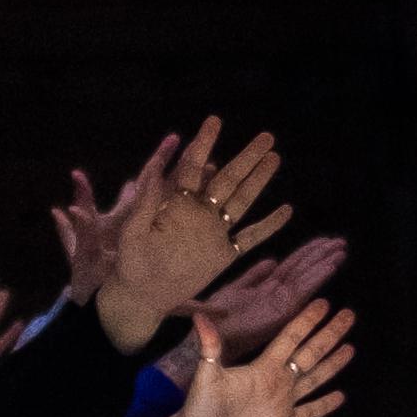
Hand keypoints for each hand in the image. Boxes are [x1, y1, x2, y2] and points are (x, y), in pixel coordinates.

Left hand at [89, 122, 288, 351]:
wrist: (141, 296)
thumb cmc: (130, 263)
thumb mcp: (132, 232)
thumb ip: (145, 202)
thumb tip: (154, 168)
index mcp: (177, 202)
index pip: (193, 166)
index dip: (204, 143)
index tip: (214, 121)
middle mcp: (200, 212)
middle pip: (227, 179)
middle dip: (246, 157)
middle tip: (266, 136)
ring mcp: (214, 232)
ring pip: (242, 201)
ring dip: (259, 181)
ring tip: (275, 158)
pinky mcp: (224, 254)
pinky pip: (250, 238)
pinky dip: (268, 225)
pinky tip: (286, 210)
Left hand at [172, 292, 350, 416]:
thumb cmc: (200, 410)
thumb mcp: (206, 378)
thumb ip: (209, 349)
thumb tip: (199, 317)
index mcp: (263, 367)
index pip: (290, 338)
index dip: (307, 321)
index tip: (323, 303)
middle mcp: (277, 380)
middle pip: (310, 353)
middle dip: (329, 335)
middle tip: (348, 315)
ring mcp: (283, 402)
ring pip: (315, 378)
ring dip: (332, 364)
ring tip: (350, 348)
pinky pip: (310, 412)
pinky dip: (325, 405)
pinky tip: (340, 396)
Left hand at [201, 228, 348, 361]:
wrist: (208, 335)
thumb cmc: (216, 318)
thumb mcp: (234, 290)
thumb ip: (253, 276)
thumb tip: (271, 260)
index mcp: (266, 288)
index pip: (292, 265)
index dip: (308, 252)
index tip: (325, 240)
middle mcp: (277, 295)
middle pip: (303, 269)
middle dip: (321, 255)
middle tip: (341, 241)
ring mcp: (280, 303)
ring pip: (306, 278)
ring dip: (324, 263)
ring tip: (342, 250)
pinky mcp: (281, 313)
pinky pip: (303, 291)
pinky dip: (318, 278)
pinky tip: (332, 265)